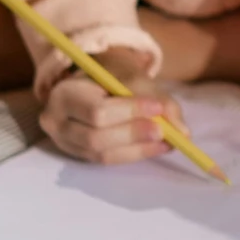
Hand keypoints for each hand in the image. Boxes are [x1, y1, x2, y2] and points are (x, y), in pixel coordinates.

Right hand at [39, 48, 181, 166]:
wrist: (92, 84)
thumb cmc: (112, 79)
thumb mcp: (135, 80)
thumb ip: (161, 101)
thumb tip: (183, 132)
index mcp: (64, 93)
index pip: (96, 110)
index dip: (129, 111)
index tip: (157, 108)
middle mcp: (56, 121)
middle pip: (95, 136)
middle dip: (133, 134)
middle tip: (163, 132)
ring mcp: (64, 142)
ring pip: (101, 153)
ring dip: (137, 148)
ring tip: (166, 141)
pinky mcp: (77, 155)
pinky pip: (106, 161)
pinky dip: (134, 155)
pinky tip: (156, 148)